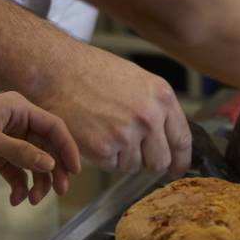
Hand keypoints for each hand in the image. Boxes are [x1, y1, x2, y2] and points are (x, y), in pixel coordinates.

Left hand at [0, 92, 80, 205]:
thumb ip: (19, 152)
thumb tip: (49, 164)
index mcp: (18, 109)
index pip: (53, 127)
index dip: (67, 147)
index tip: (74, 171)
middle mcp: (17, 123)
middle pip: (47, 148)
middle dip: (54, 170)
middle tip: (59, 192)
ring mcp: (8, 141)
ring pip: (34, 163)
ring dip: (37, 182)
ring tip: (33, 201)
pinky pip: (17, 173)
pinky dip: (20, 187)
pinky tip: (15, 199)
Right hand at [35, 45, 191, 176]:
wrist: (57, 70)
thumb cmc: (92, 72)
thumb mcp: (136, 80)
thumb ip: (156, 107)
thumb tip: (167, 136)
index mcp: (161, 96)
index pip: (182, 139)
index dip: (181, 159)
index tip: (178, 168)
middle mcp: (148, 117)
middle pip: (161, 161)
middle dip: (148, 160)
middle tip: (132, 152)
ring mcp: (126, 134)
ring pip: (135, 166)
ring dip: (122, 157)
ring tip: (105, 132)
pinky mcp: (103, 148)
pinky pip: (112, 166)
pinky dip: (103, 157)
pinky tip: (93, 135)